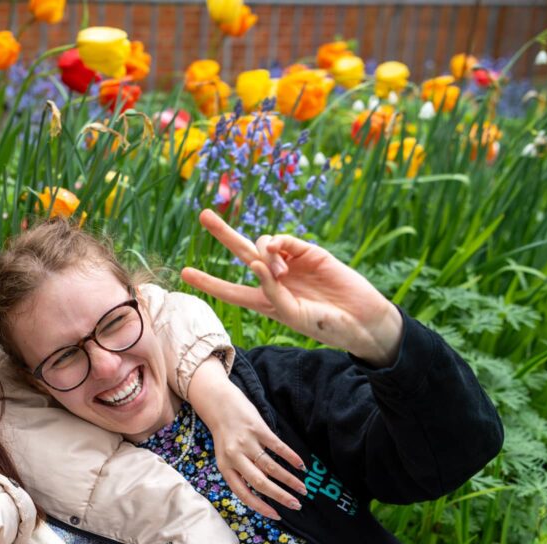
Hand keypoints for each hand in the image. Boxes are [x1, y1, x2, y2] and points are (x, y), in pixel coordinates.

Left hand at [183, 210, 403, 366]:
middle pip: (242, 251)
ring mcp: (292, 263)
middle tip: (204, 214)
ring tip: (281, 273)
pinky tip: (280, 257)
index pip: (230, 290)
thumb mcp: (292, 314)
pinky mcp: (309, 252)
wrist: (362, 319)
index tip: (184, 273)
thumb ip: (270, 291)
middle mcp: (274, 279)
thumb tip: (253, 262)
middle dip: (223, 232)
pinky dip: (277, 244)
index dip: (208, 282)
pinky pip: (285, 240)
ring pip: (263, 244)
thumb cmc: (326, 324)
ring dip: (264, 254)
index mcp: (266, 301)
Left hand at [187, 357, 306, 519]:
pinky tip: (301, 466)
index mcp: (225, 467)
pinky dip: (291, 457)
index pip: (243, 493)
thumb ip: (241, 471)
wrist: (217, 402)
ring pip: (271, 466)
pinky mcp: (257, 428)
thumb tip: (264, 489)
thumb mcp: (226, 455)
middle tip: (297, 505)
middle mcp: (234, 456)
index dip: (260, 507)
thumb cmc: (224, 432)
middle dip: (280, 496)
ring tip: (303, 489)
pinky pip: (277, 446)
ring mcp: (246, 442)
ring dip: (289, 480)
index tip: (277, 515)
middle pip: (260, 483)